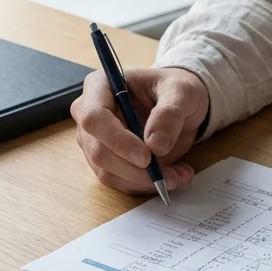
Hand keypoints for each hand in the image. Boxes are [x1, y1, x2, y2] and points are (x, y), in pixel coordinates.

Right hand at [71, 67, 209, 193]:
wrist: (180, 103)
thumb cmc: (175, 89)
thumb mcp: (182, 91)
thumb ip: (169, 113)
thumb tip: (155, 145)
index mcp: (100, 86)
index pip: (94, 117)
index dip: (117, 140)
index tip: (146, 157)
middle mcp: (89, 113)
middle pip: (98, 151)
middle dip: (134, 169)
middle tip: (168, 175)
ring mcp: (94, 140)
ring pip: (108, 172)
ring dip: (144, 181)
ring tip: (178, 176)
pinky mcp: (107, 161)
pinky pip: (120, 181)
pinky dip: (146, 184)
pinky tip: (173, 177)